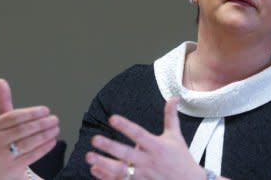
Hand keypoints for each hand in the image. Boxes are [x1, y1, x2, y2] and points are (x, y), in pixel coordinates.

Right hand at [0, 79, 59, 179]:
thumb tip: (0, 81)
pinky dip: (44, 148)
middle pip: (22, 130)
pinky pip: (31, 156)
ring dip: (45, 135)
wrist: (1, 166)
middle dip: (41, 124)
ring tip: (56, 128)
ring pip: (27, 144)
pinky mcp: (13, 167)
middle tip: (55, 119)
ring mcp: (4, 155)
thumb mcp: (3, 119)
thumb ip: (4, 100)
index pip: (13, 117)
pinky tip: (53, 140)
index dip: (31, 113)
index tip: (46, 110)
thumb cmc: (5, 137)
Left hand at [86, 98, 205, 179]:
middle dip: (110, 147)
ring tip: (89, 156)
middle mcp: (149, 161)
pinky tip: (95, 169)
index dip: (125, 126)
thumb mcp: (176, 136)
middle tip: (95, 139)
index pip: (139, 134)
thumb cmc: (181, 158)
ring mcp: (143, 175)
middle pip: (126, 153)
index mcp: (157, 146)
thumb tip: (173, 98)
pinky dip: (106, 177)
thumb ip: (171, 116)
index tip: (112, 118)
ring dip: (104, 164)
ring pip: (120, 171)